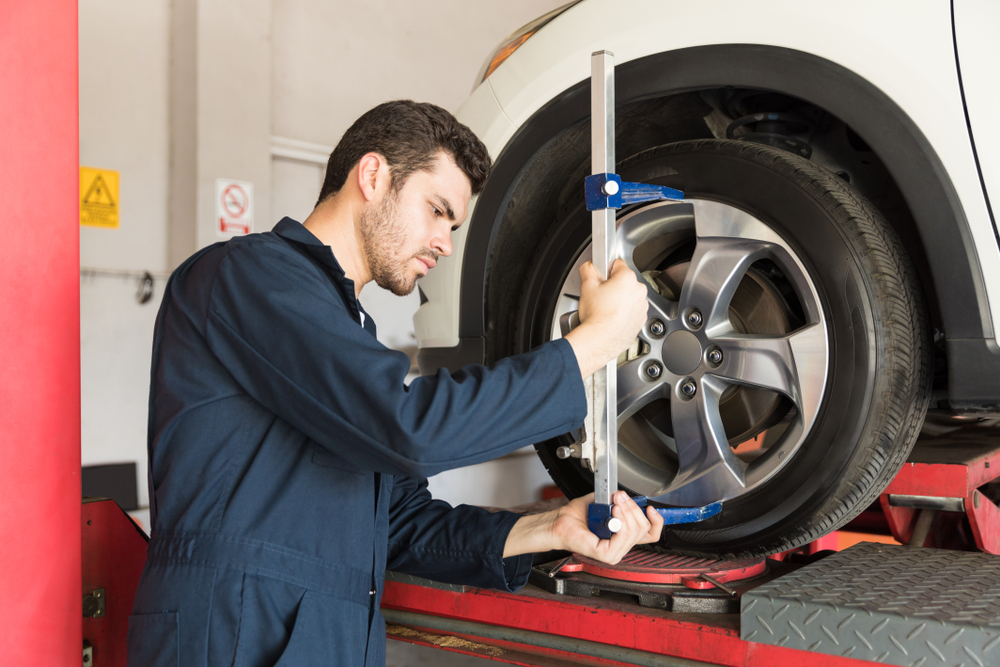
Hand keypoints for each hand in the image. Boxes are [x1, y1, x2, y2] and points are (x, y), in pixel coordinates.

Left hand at [503, 491, 663, 562]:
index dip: (656, 521)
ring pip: (635, 532)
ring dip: (627, 512)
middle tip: (621, 497)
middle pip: (644, 529)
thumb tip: (627, 495)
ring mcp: (614, 553)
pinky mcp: (606, 554)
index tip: (650, 508)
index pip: (651, 534)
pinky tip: (614, 515)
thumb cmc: (578, 516)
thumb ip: (618, 500)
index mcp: (624, 536)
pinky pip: (623, 538)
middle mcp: (621, 546)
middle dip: (634, 508)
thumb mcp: (604, 503)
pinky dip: (621, 523)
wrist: (561, 522)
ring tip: (616, 503)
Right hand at [564, 259, 647, 377]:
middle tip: (600, 296)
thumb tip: (589, 266)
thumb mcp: (587, 287)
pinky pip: (632, 311)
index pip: (617, 264)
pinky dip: (624, 313)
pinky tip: (612, 317)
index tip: (600, 279)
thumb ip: (588, 270)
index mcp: (627, 278)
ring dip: (620, 300)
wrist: (600, 340)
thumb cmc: (596, 316)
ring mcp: (642, 306)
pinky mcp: (641, 319)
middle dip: (613, 286)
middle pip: (624, 281)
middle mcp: (638, 290)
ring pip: (629, 296)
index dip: (606, 270)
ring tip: (605, 309)